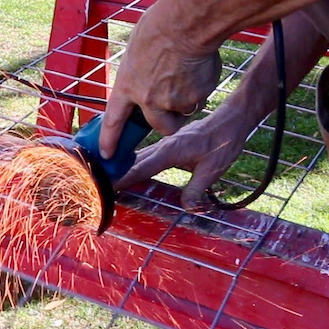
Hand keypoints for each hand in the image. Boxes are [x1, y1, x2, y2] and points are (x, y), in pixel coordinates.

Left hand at [98, 2, 221, 159]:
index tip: (108, 154)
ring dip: (187, 100)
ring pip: (184, 111)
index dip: (110, 140)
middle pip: (161, 126)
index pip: (113, 121)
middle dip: (169, 120)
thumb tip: (145, 78)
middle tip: (175, 106)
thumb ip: (139, 72)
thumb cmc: (160, 27)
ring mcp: (172, 101)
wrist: (187, 22)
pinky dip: (201, 88)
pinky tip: (199, 68)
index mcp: (127, 86)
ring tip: (188, 72)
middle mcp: (148, 100)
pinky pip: (200, 98)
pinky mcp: (195, 97)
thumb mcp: (137, 49)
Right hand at [114, 105, 253, 209]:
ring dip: (122, 167)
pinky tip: (128, 168)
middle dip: (115, 174)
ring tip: (107, 179)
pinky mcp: (168, 143)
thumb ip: (197, 189)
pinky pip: (146, 154)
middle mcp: (163, 146)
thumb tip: (187, 208)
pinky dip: (134, 162)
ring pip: (138, 157)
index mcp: (170, 152)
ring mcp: (164, 143)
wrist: (231, 121)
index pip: (139, 169)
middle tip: (98, 185)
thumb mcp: (213, 170)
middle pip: (133, 162)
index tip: (105, 187)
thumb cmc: (224, 143)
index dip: (122, 179)